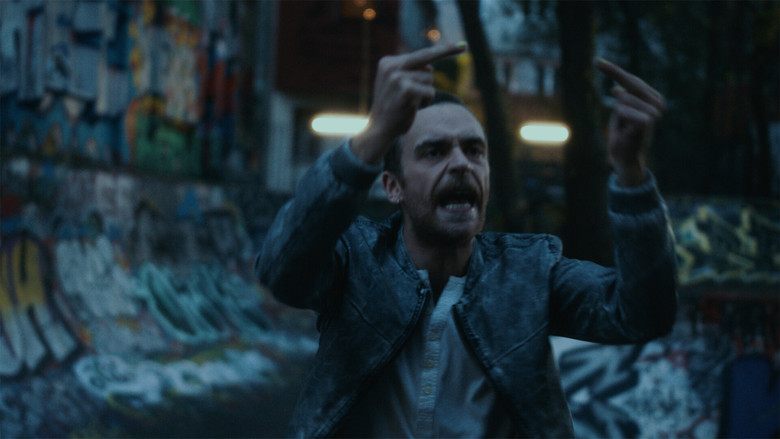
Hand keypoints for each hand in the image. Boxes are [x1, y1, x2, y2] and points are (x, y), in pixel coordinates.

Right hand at [351, 43, 467, 164]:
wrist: (379, 130)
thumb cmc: (393, 107)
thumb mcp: (396, 84)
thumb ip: (409, 73)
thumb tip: (430, 68)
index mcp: (388, 62)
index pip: (419, 54)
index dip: (441, 50)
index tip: (461, 45)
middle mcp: (391, 66)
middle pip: (427, 57)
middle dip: (447, 50)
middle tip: (464, 46)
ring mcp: (397, 77)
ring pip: (429, 78)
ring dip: (425, 93)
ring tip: (410, 103)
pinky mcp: (406, 90)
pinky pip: (430, 92)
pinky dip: (426, 101)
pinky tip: (412, 108)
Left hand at [595, 58, 665, 186]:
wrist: (626, 159)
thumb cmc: (622, 136)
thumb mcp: (621, 113)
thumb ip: (622, 99)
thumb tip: (617, 89)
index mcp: (654, 99)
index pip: (632, 80)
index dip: (614, 71)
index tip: (596, 61)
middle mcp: (658, 103)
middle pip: (630, 82)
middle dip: (614, 74)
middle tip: (597, 63)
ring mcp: (655, 111)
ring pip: (623, 98)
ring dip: (617, 112)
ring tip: (624, 126)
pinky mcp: (648, 120)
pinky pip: (622, 110)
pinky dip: (619, 118)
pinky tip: (626, 130)